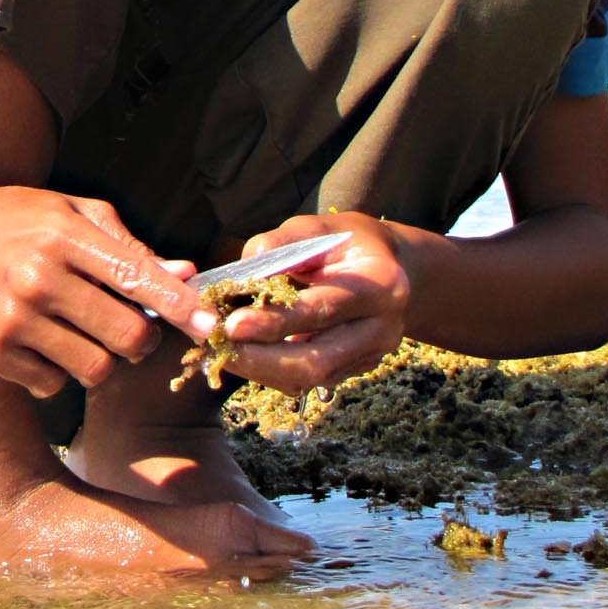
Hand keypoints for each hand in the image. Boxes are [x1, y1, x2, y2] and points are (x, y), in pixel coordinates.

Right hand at [0, 185, 216, 399]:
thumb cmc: (16, 221)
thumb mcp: (71, 212)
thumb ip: (128, 246)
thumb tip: (183, 275)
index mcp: (64, 237)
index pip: (138, 279)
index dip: (181, 307)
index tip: (208, 325)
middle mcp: (37, 279)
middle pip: (127, 337)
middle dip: (143, 339)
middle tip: (133, 327)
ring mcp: (12, 320)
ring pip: (95, 369)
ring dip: (103, 359)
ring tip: (84, 334)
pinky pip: (53, 384)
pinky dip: (59, 371)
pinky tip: (44, 342)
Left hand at [217, 212, 422, 394]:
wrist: (390, 268)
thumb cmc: (345, 242)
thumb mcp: (317, 228)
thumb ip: (280, 244)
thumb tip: (244, 267)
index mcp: (380, 285)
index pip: (322, 310)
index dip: (275, 322)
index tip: (232, 325)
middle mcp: (381, 328)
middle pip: (318, 360)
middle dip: (261, 360)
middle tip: (217, 347)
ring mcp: (370, 355)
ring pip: (310, 377)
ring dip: (259, 369)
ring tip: (220, 350)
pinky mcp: (354, 370)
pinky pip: (308, 380)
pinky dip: (269, 370)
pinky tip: (240, 354)